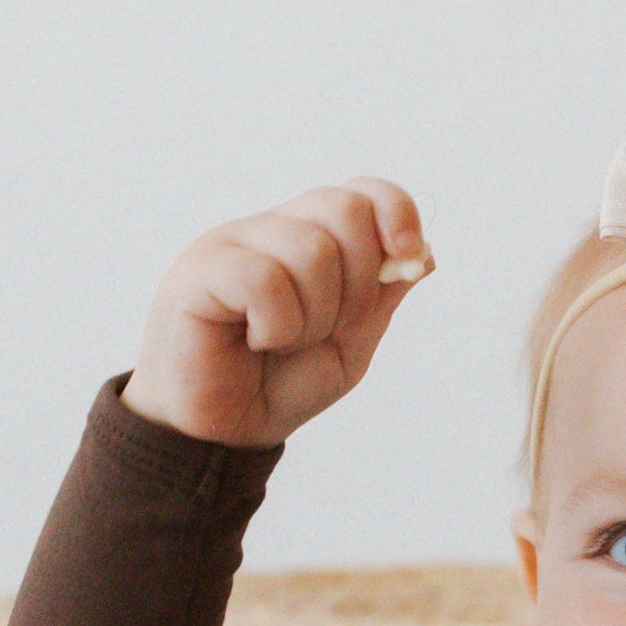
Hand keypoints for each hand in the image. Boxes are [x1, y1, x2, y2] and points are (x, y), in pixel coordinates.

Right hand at [123, 179, 429, 445]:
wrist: (221, 433)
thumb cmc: (276, 385)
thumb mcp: (349, 345)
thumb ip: (382, 298)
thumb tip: (426, 253)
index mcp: (307, 239)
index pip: (361, 193)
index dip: (395, 211)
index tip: (407, 253)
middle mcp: (271, 229)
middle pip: (345, 210)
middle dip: (359, 284)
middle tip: (325, 329)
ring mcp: (232, 243)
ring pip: (311, 249)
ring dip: (314, 316)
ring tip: (281, 342)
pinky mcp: (199, 270)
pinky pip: (265, 279)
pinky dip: (276, 325)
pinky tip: (253, 341)